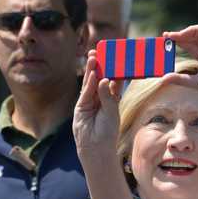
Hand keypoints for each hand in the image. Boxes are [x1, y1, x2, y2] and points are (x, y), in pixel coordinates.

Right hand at [73, 50, 122, 164]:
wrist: (96, 148)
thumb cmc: (108, 132)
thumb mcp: (112, 112)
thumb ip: (108, 95)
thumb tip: (105, 79)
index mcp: (112, 99)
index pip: (113, 81)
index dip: (114, 69)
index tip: (116, 57)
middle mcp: (100, 99)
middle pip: (100, 79)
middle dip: (100, 65)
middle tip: (100, 51)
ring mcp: (89, 102)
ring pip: (91, 83)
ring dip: (92, 70)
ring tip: (94, 56)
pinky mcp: (81, 106)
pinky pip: (85, 92)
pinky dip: (89, 82)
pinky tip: (92, 73)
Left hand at [162, 8, 197, 107]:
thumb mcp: (195, 83)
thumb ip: (180, 79)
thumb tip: (163, 79)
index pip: (190, 44)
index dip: (178, 39)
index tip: (165, 37)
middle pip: (195, 36)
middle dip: (182, 35)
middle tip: (169, 36)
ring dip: (191, 30)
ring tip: (180, 34)